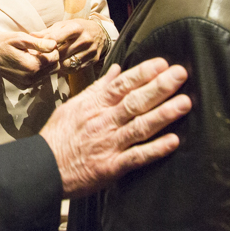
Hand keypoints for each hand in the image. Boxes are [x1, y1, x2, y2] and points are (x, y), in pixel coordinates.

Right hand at [0, 32, 59, 88]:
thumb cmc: (0, 44)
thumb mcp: (19, 38)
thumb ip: (38, 43)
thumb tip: (54, 45)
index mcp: (32, 66)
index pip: (55, 57)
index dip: (51, 47)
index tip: (41, 41)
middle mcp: (32, 78)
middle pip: (55, 66)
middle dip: (51, 56)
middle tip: (38, 47)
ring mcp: (28, 83)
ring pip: (49, 72)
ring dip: (45, 62)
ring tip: (33, 53)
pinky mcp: (25, 85)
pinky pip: (41, 77)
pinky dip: (39, 68)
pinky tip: (29, 60)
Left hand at [34, 19, 106, 70]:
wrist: (100, 33)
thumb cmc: (77, 28)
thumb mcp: (63, 25)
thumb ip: (47, 32)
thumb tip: (31, 36)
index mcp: (75, 28)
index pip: (56, 38)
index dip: (45, 45)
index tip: (37, 48)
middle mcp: (84, 39)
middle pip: (61, 53)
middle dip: (50, 56)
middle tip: (41, 58)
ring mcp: (90, 51)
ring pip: (67, 63)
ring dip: (57, 64)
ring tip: (52, 62)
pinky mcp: (93, 60)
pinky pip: (75, 69)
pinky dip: (66, 68)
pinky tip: (62, 64)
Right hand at [40, 58, 190, 198]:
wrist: (44, 167)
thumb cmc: (59, 135)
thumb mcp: (75, 106)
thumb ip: (98, 89)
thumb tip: (116, 70)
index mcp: (95, 106)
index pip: (122, 85)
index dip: (143, 73)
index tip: (162, 63)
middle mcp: (104, 122)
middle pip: (135, 101)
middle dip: (159, 87)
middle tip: (180, 74)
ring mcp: (109, 144)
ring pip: (140, 126)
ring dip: (164, 114)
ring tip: (185, 102)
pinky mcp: (112, 166)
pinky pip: (137, 156)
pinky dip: (155, 149)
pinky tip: (173, 141)